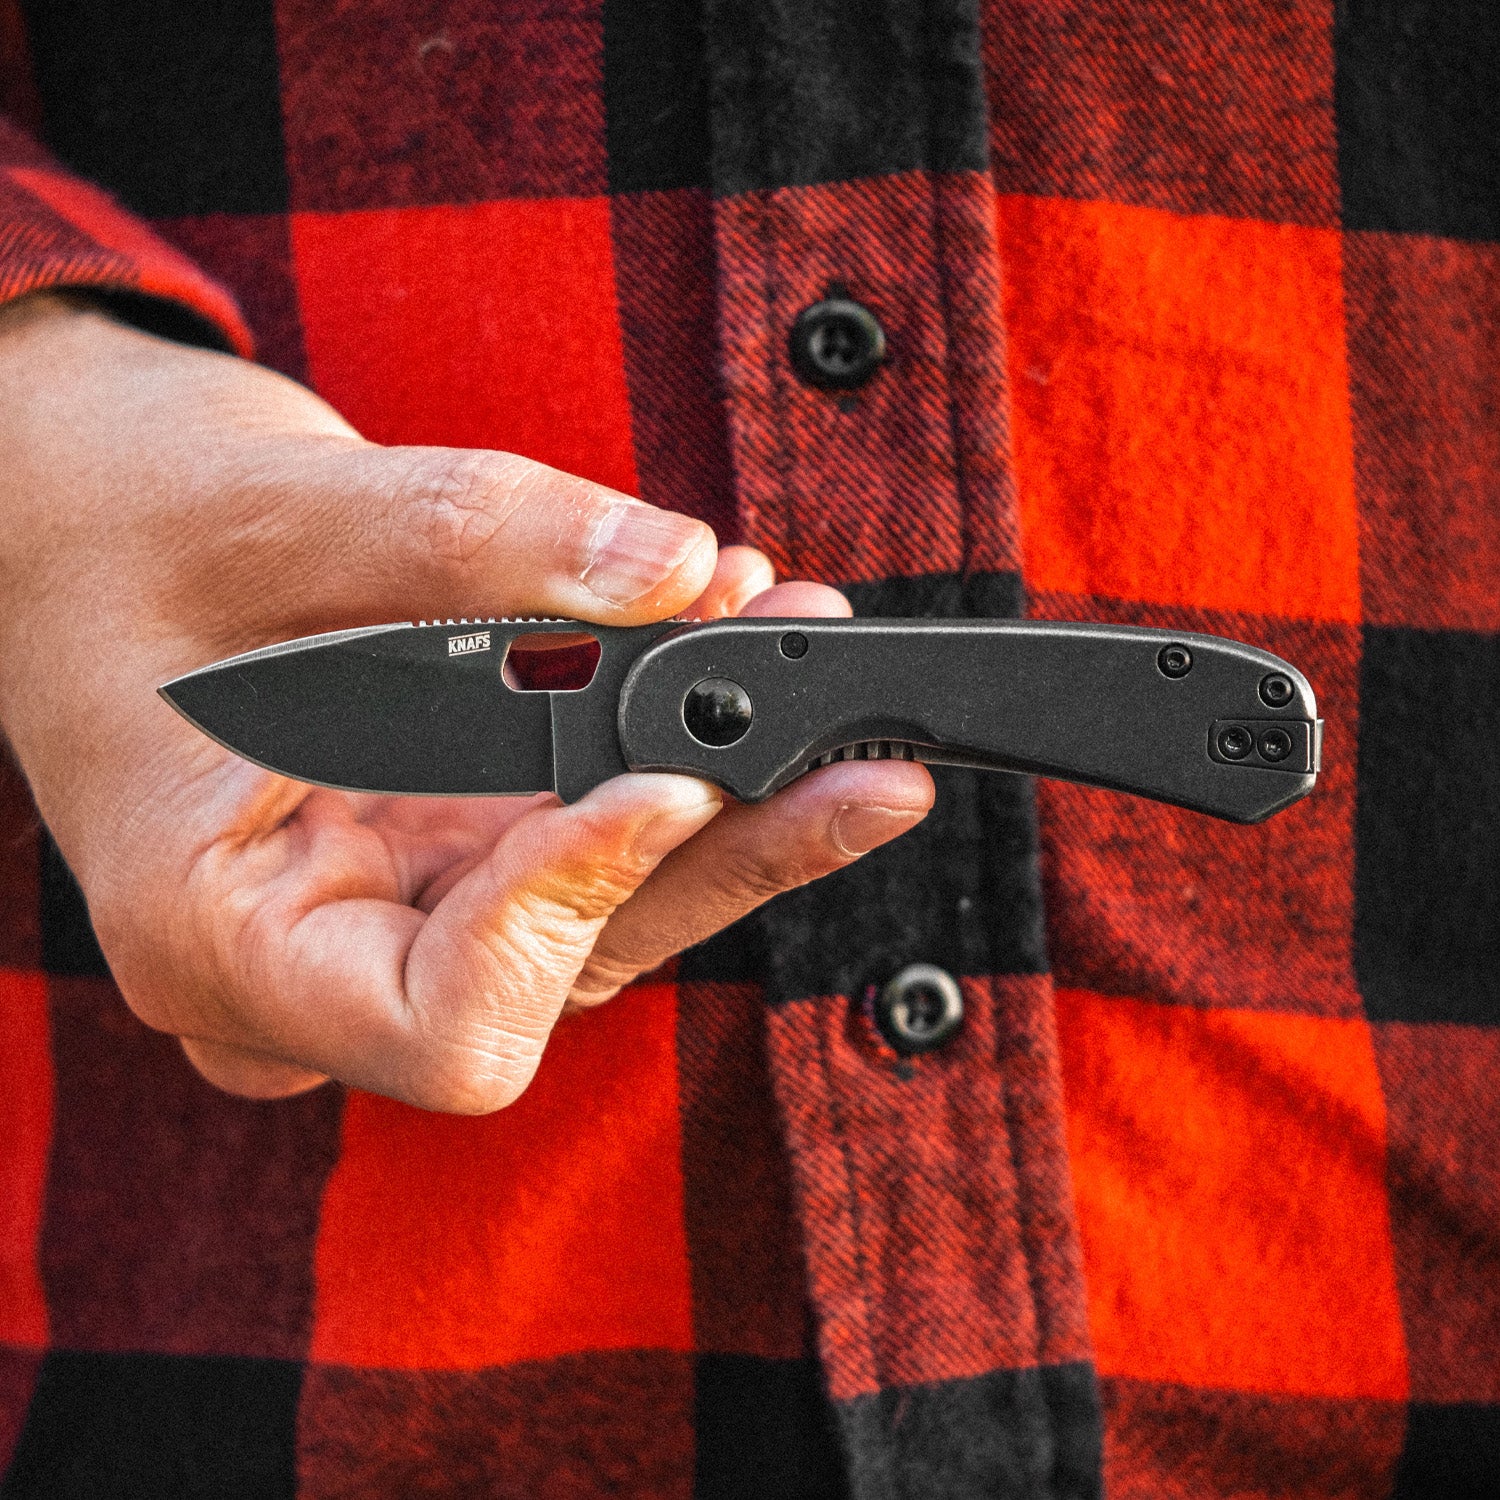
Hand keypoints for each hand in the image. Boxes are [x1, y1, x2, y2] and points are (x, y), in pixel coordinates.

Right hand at [0, 296, 932, 1109]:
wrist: (82, 515)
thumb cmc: (120, 524)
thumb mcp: (269, 508)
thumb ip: (472, 535)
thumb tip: (674, 571)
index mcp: (218, 936)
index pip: (443, 1024)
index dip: (568, 915)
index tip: (661, 784)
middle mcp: (328, 955)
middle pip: (575, 967)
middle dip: (723, 851)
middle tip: (861, 757)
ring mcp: (402, 907)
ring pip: (611, 910)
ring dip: (732, 797)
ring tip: (813, 662)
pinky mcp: (456, 845)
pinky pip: (597, 838)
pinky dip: (678, 751)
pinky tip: (739, 647)